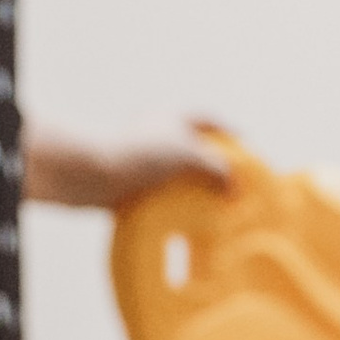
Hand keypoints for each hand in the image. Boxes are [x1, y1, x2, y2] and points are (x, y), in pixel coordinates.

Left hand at [22, 121, 234, 214]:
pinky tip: (187, 222)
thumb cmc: (139, 156)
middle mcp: (158, 133)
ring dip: (197, 190)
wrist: (92, 175)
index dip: (231, 133)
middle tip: (235, 184)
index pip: (210, 120)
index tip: (247, 147)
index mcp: (173, 117)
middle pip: (195, 146)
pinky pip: (163, 195)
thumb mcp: (190, 156)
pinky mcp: (132, 183)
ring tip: (216, 209)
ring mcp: (145, 159)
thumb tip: (234, 188)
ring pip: (179, 174)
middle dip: (216, 164)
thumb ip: (219, 168)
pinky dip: (177, 207)